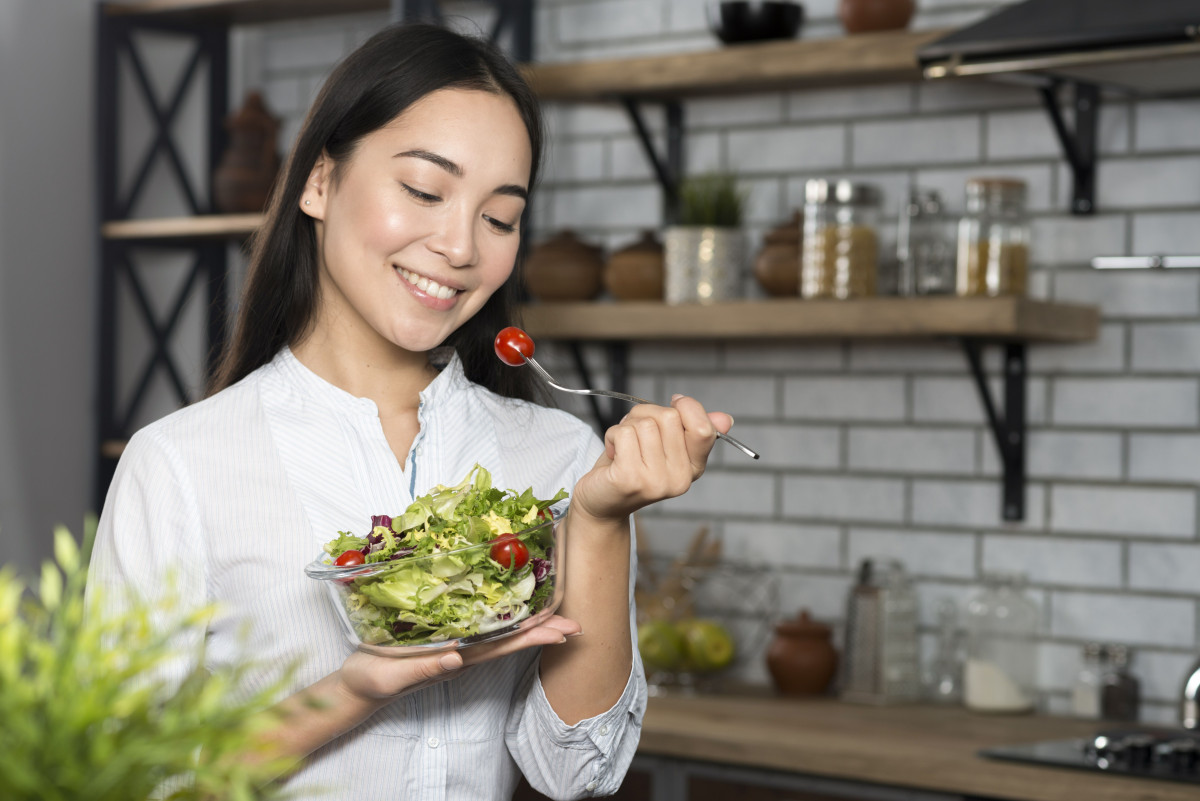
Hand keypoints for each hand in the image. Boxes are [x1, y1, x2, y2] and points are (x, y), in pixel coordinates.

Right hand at [334, 614, 580, 701]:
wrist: (356, 687)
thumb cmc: (371, 681)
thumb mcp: (390, 675)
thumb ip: (422, 668)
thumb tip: (458, 658)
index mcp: (454, 659)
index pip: (502, 648)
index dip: (532, 638)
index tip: (561, 631)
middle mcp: (461, 652)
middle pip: (509, 640)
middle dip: (542, 630)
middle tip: (575, 621)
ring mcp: (453, 645)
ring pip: (498, 632)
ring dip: (528, 623)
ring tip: (556, 612)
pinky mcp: (440, 636)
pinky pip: (477, 624)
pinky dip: (499, 614)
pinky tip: (509, 604)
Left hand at [571, 394, 732, 522]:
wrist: (603, 503)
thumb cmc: (632, 467)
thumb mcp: (666, 447)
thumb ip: (692, 430)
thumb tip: (725, 419)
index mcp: (694, 468)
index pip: (704, 429)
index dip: (687, 407)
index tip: (674, 403)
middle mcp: (679, 479)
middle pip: (669, 417)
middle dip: (646, 414)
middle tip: (635, 432)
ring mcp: (655, 482)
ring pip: (644, 423)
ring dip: (627, 425)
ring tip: (623, 445)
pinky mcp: (629, 479)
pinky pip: (623, 433)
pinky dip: (612, 435)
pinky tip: (614, 452)